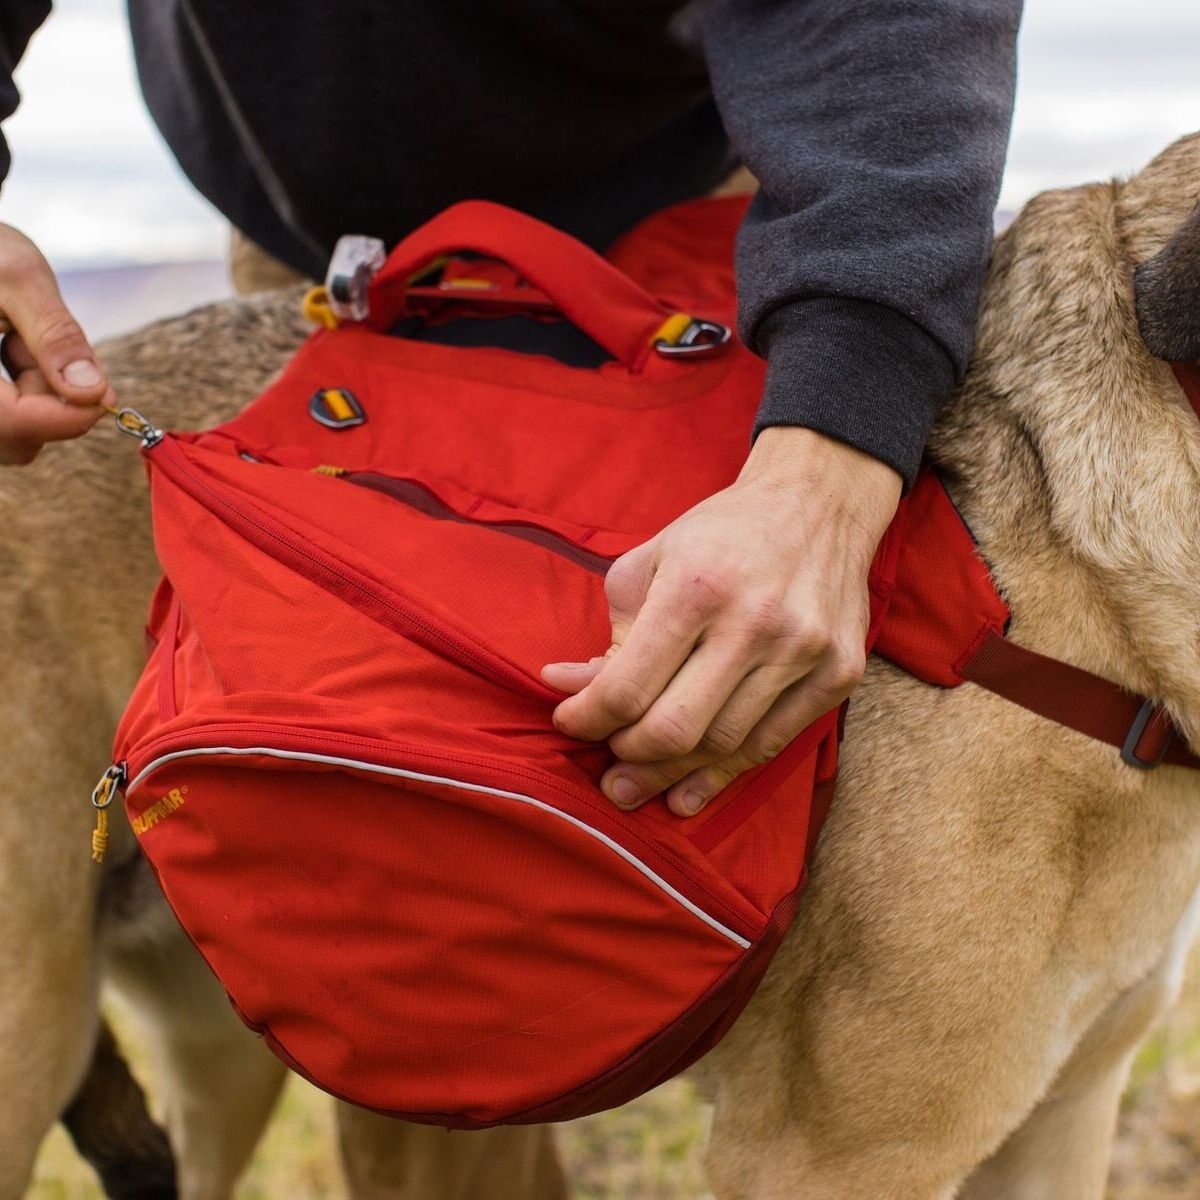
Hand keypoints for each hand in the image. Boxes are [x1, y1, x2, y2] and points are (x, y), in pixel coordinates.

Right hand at [0, 223, 112, 464]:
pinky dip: (24, 388)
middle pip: (15, 436)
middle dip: (51, 402)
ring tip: (18, 334)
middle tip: (48, 346)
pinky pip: (8, 417)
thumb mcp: (19, 277)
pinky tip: (13, 346)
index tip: (106, 397)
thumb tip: (94, 394)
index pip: (11, 423)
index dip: (64, 418)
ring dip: (37, 391)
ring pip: (15, 431)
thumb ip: (56, 335)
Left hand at [543, 427, 900, 816]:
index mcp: (696, 586)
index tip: (569, 722)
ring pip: (723, 745)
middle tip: (608, 767)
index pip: (628, 686)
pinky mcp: (838, 673)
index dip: (588, 718)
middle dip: (628, 757)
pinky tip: (689, 790)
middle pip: (675, 728)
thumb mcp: (651, 561)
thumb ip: (611, 630)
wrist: (819, 505)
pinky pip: (771, 745)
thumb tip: (566, 687)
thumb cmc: (721, 535)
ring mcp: (803, 651)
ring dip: (671, 774)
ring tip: (639, 785)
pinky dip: (723, 774)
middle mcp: (755, 621)